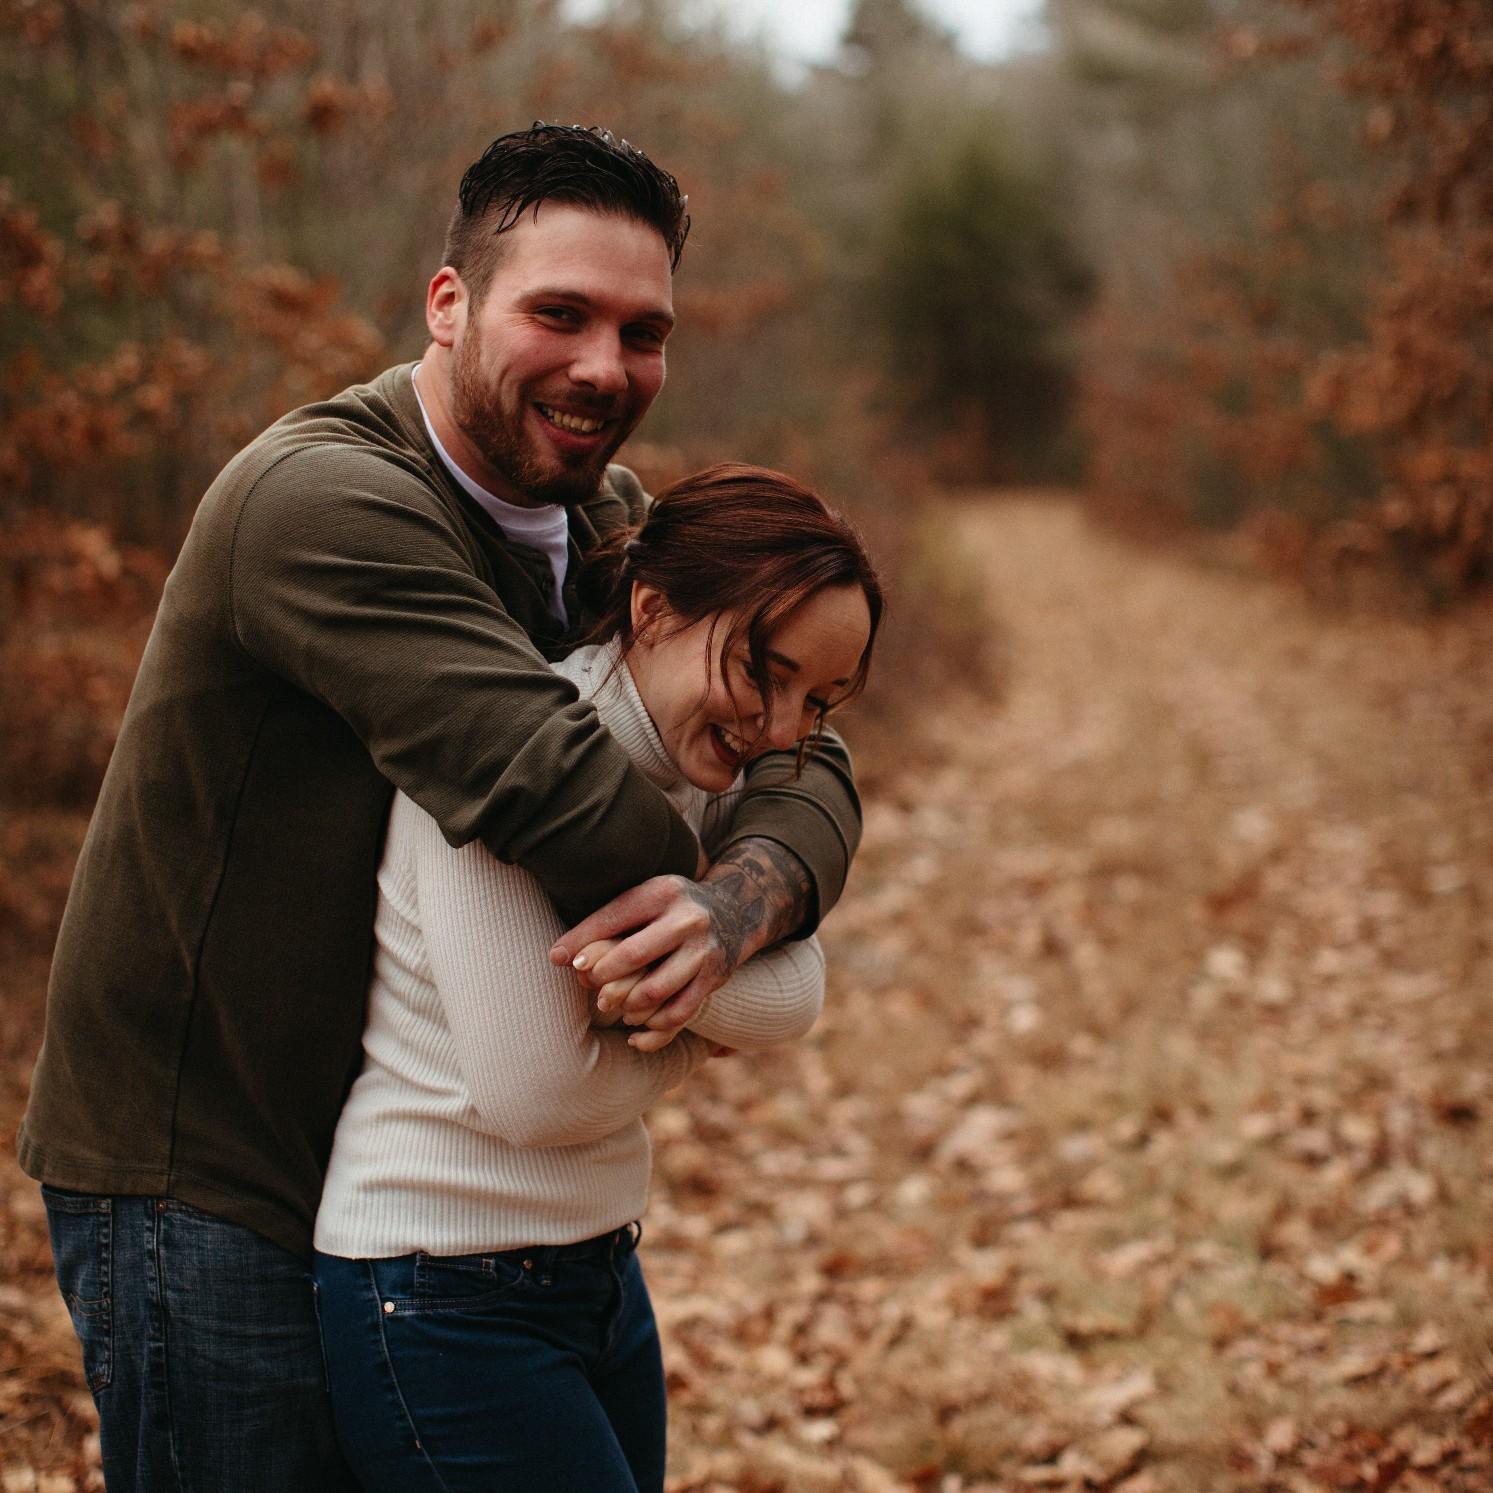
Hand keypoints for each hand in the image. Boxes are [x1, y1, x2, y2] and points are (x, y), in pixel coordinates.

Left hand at [551, 875, 734, 1043]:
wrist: (735, 912)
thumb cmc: (670, 909)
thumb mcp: (643, 900)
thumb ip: (603, 924)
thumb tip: (556, 957)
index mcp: (663, 892)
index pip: (614, 918)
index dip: (584, 942)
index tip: (567, 963)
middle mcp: (687, 919)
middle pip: (633, 955)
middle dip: (604, 977)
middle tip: (593, 989)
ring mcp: (704, 950)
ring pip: (656, 990)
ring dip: (627, 1005)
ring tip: (615, 1008)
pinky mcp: (716, 977)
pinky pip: (680, 1012)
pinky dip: (653, 1026)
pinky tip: (636, 1028)